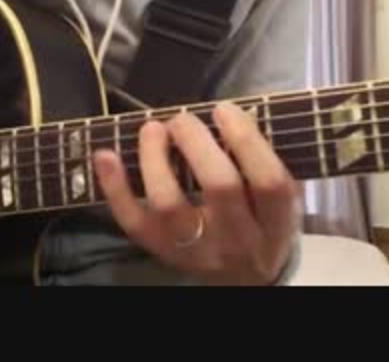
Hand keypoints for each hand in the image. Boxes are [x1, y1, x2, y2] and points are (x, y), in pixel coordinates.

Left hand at [94, 101, 301, 285]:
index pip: (268, 181)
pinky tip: (105, 155)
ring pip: (170, 204)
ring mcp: (197, 251)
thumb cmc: (263, 222)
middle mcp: (238, 241)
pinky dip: (115, 187)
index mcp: (275, 224)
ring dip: (156, 159)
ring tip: (152, 129)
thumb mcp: (283, 200)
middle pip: (219, 187)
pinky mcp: (163, 252)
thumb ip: (263, 162)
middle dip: (197, 143)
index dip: (245, 139)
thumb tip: (229, 113)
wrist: (245, 280)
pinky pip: (134, 222)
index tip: (223, 110)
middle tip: (183, 119)